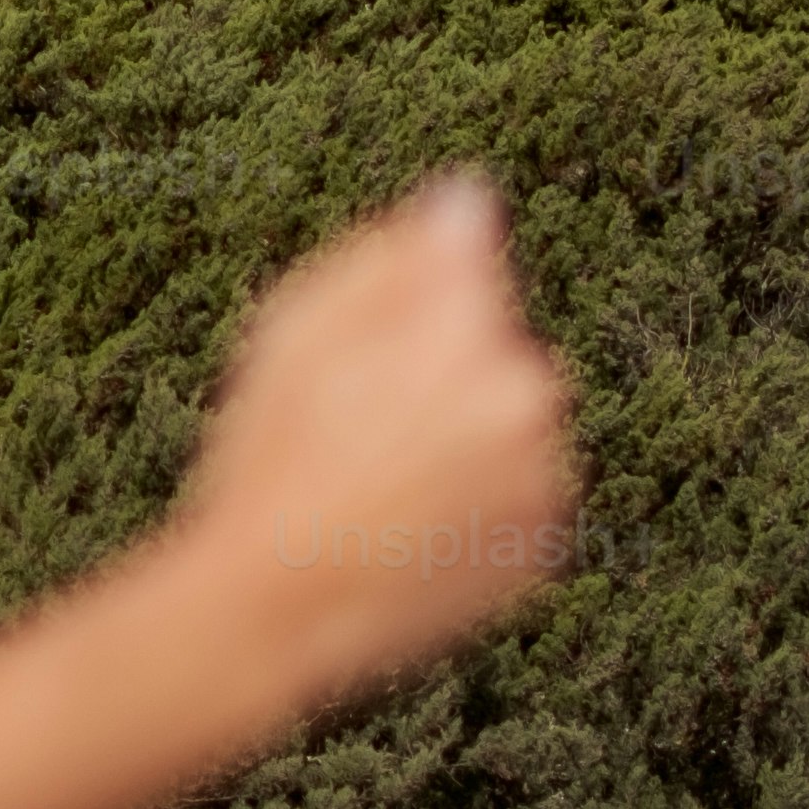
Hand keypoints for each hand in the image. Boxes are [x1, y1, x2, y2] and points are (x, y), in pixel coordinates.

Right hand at [166, 172, 579, 711]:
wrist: (276, 606)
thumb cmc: (269, 459)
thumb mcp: (296, 326)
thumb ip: (390, 257)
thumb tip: (466, 203)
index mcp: (473, 331)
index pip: (472, 271)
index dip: (412, 306)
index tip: (363, 355)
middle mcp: (529, 402)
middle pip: (496, 356)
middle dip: (441, 376)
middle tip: (355, 426)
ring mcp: (540, 485)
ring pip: (508, 432)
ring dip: (461, 443)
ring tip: (374, 485)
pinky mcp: (535, 555)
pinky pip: (509, 505)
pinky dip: (470, 509)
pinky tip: (400, 527)